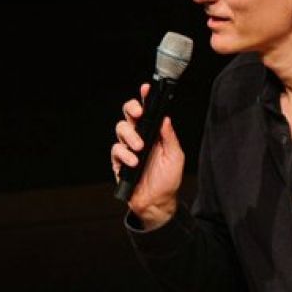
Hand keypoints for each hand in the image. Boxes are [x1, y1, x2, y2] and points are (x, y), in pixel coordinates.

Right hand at [111, 82, 185, 229]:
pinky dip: (124, 154)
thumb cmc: (168, 180)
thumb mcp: (175, 156)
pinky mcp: (119, 162)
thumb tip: (165, 118)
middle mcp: (140, 138)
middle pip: (129, 115)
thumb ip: (170, 137)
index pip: (148, 112)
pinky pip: (116, 151)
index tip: (146, 88)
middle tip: (139, 114)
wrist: (157, 203)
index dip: (145, 98)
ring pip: (121, 129)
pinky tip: (134, 162)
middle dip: (132, 109)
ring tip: (140, 148)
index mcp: (154, 134)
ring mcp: (128, 149)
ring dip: (130, 136)